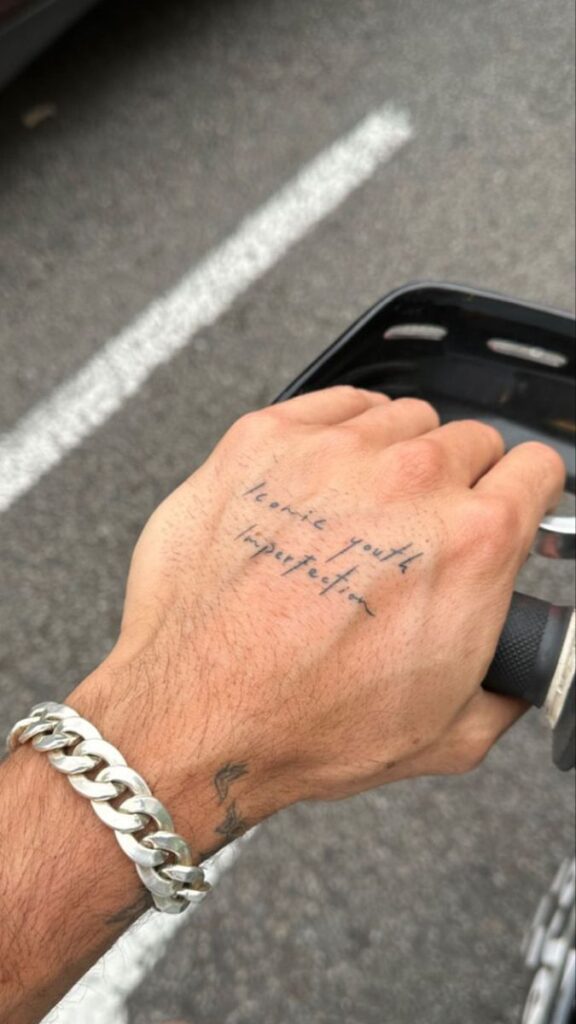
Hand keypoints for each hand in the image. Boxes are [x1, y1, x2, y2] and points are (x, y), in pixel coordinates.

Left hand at [73, 387, 564, 855]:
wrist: (196, 713)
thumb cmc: (304, 723)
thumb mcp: (449, 734)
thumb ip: (509, 683)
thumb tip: (517, 667)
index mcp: (471, 543)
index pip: (535, 468)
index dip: (524, 494)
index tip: (505, 504)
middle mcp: (408, 482)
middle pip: (469, 439)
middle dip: (459, 482)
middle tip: (420, 530)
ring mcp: (331, 453)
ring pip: (401, 416)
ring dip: (397, 455)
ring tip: (364, 510)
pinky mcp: (264, 440)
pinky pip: (334, 403)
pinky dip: (340, 431)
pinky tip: (326, 479)